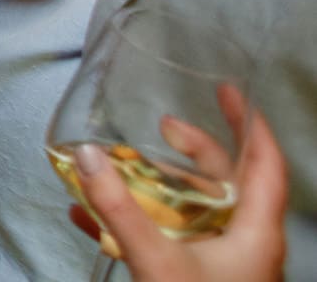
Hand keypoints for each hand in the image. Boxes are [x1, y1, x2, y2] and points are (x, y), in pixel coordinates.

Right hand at [69, 94, 285, 281]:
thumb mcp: (156, 260)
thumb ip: (119, 209)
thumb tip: (86, 154)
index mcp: (255, 231)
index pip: (266, 164)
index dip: (249, 123)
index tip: (226, 90)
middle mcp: (245, 242)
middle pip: (227, 181)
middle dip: (194, 149)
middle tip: (162, 126)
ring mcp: (223, 262)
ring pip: (196, 209)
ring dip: (159, 186)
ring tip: (121, 168)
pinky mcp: (197, 278)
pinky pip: (170, 238)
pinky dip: (138, 222)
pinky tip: (91, 217)